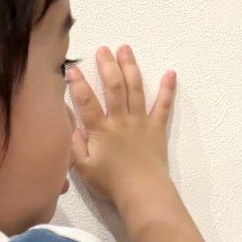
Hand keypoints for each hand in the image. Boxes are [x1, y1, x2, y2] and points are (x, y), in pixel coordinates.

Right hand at [66, 44, 174, 206]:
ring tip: (125, 49)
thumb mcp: (84, 170)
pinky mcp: (156, 128)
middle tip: (103, 50)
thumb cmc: (111, 183)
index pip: (87, 102)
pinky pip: (163, 106)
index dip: (78, 84)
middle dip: (107, 66)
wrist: (141, 192)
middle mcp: (120, 120)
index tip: (72, 69)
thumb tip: (71, 127)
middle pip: (113, 86)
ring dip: (130, 67)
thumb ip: (74, 147)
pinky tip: (170, 73)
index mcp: (101, 130)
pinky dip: (167, 89)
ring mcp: (140, 121)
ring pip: (135, 88)